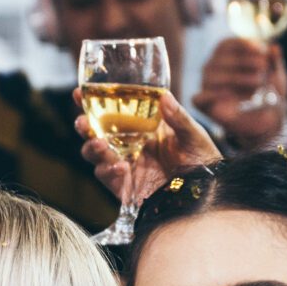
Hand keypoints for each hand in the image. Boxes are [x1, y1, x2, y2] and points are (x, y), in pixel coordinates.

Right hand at [75, 89, 223, 206]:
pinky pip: (106, 177)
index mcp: (142, 126)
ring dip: (92, 147)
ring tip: (101, 144)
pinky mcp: (125, 186)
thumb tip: (164, 96)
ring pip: (95, 154)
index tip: (79, 92)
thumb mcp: (193, 135)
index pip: (112, 110)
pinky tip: (121, 167)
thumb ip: (178, 118)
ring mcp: (125, 164)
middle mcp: (129, 144)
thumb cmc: (202, 160)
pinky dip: (108, 171)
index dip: (92, 101)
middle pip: (95, 132)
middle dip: (84, 125)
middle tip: (82, 121)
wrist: (207, 193)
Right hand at [192, 40, 286, 146]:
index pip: (226, 44)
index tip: (261, 51)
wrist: (268, 121)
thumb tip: (273, 47)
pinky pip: (199, 98)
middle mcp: (212, 67)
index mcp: (225, 55)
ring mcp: (206, 86)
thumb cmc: (269, 93)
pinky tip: (232, 98)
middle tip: (262, 73)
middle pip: (221, 59)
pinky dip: (214, 97)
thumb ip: (275, 61)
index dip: (243, 45)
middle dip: (245, 63)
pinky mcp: (204, 105)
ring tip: (255, 89)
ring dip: (236, 80)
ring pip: (213, 77)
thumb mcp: (276, 75)